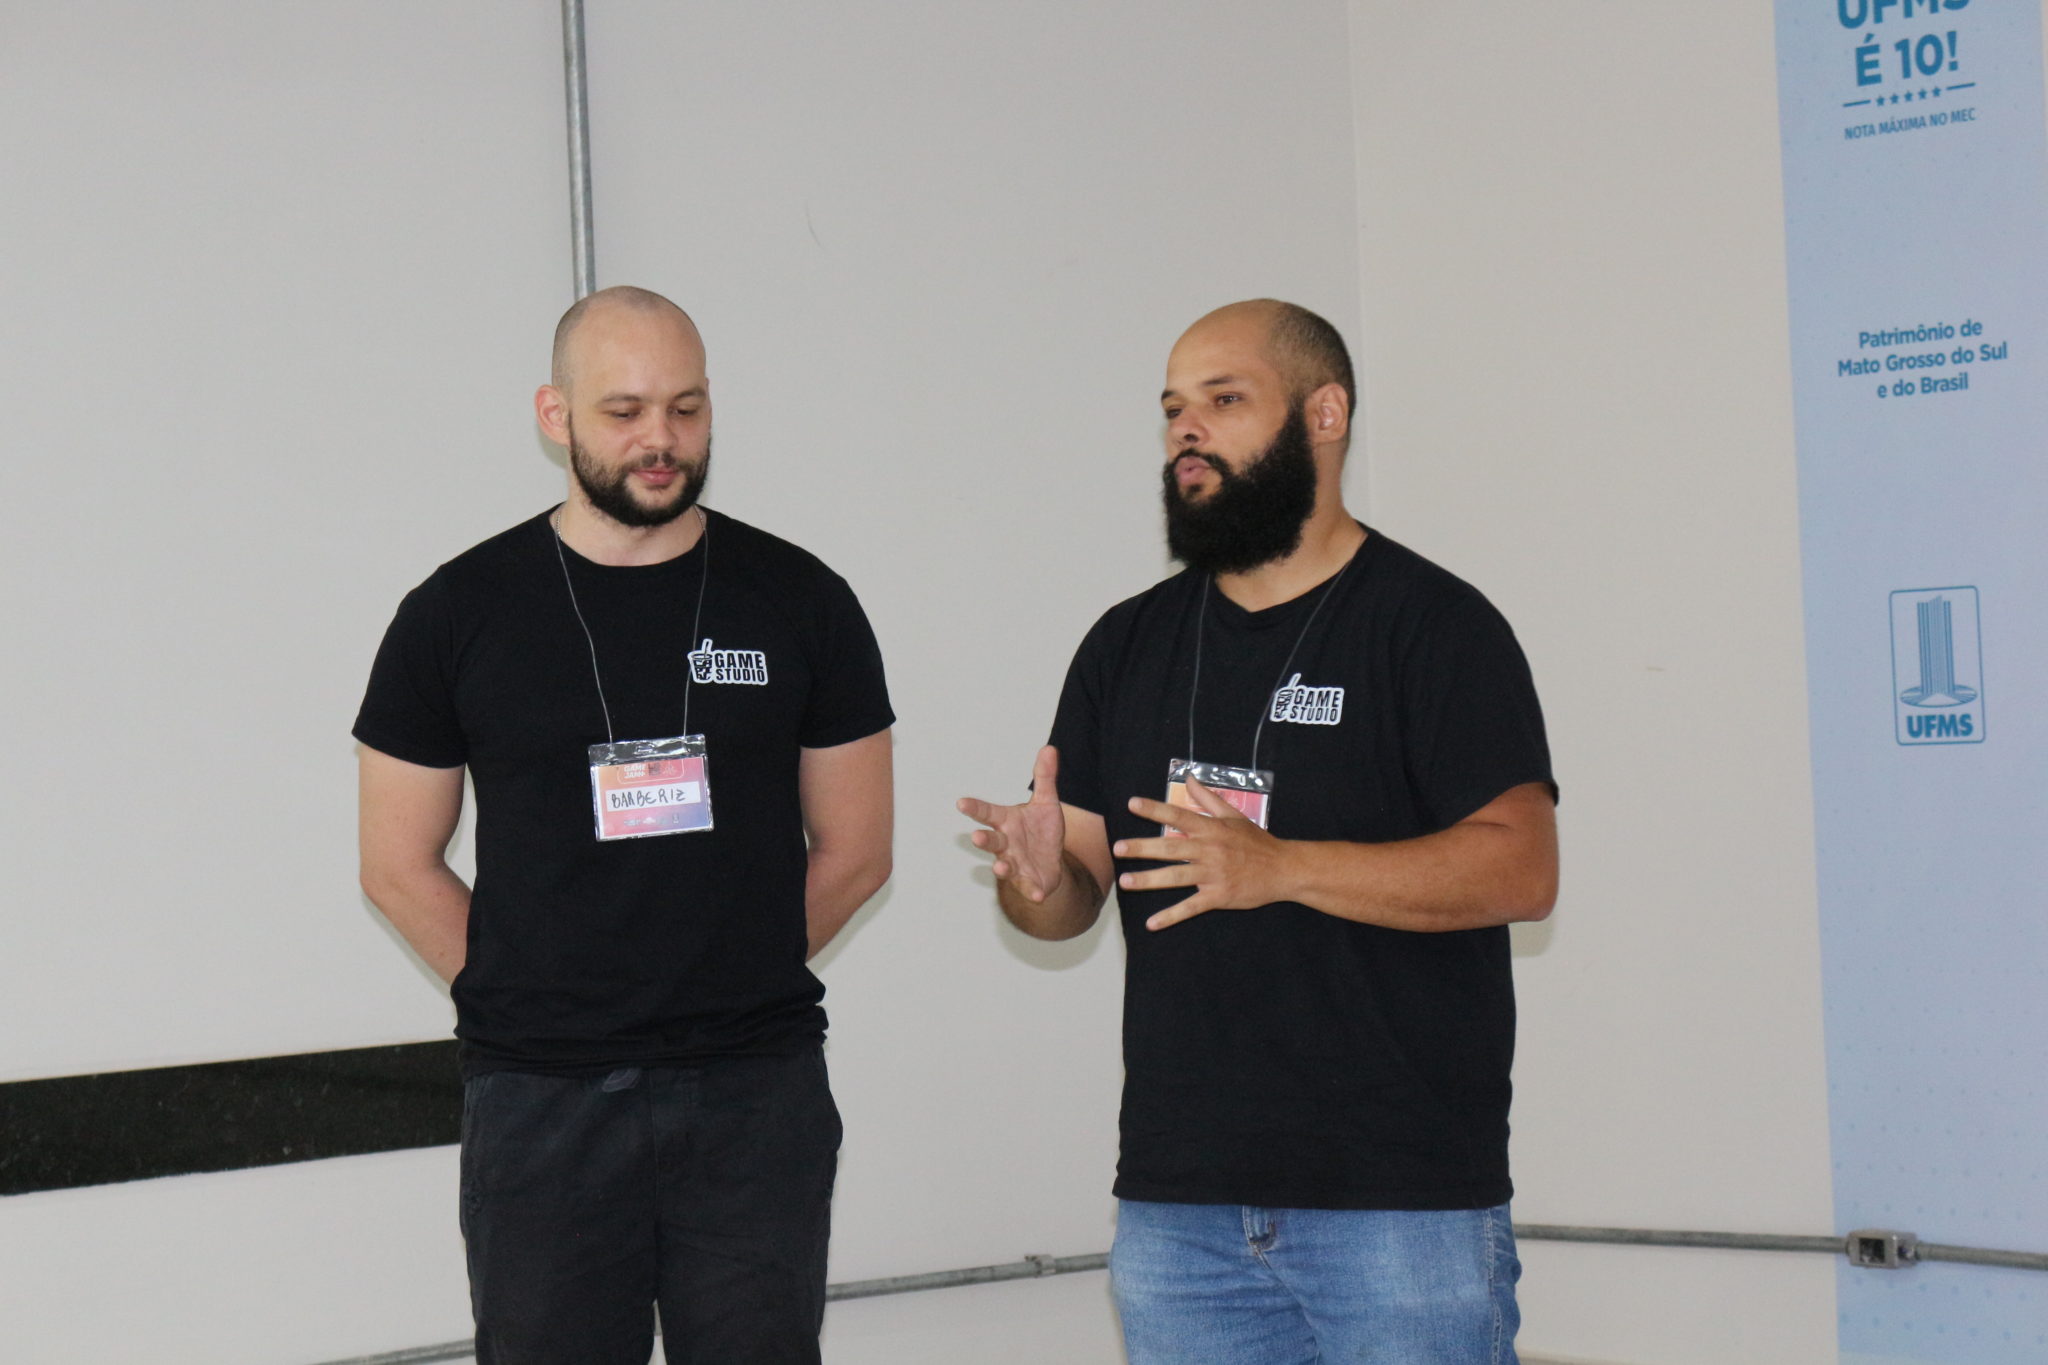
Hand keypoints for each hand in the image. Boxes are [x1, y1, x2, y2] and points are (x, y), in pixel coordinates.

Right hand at [958, 745, 1068, 902]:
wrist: (1051, 864)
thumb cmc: (1041, 832)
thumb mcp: (1046, 803)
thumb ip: (1045, 778)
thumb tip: (1049, 749)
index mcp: (1007, 822)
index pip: (988, 812)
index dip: (975, 808)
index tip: (961, 802)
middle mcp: (1006, 844)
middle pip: (992, 840)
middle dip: (984, 839)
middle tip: (976, 836)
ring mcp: (1015, 864)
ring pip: (1004, 866)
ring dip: (1001, 867)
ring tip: (1000, 867)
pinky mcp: (1029, 882)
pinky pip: (1029, 888)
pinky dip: (1032, 891)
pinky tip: (1037, 894)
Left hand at [1116, 777, 1293, 929]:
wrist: (1283, 869)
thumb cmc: (1257, 842)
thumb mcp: (1234, 816)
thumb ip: (1208, 798)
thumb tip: (1189, 779)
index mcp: (1212, 829)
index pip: (1178, 815)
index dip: (1154, 809)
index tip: (1131, 804)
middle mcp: (1209, 850)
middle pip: (1171, 847)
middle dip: (1143, 847)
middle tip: (1118, 848)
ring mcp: (1213, 874)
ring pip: (1176, 877)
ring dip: (1149, 880)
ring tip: (1125, 881)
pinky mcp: (1218, 896)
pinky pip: (1190, 907)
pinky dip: (1171, 916)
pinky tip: (1152, 923)